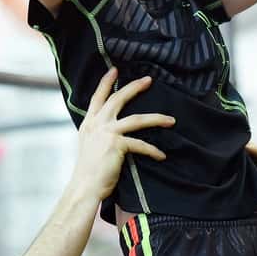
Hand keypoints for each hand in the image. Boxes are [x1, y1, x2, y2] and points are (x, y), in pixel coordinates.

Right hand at [69, 69, 173, 203]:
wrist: (84, 186)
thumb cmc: (88, 170)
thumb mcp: (89, 145)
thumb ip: (98, 133)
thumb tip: (112, 129)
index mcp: (89, 123)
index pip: (97, 98)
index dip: (106, 82)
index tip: (115, 69)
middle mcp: (96, 124)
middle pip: (118, 99)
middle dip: (134, 87)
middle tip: (148, 80)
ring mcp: (106, 132)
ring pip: (137, 119)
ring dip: (156, 118)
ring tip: (171, 120)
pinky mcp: (116, 145)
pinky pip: (140, 144)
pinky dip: (152, 151)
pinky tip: (161, 155)